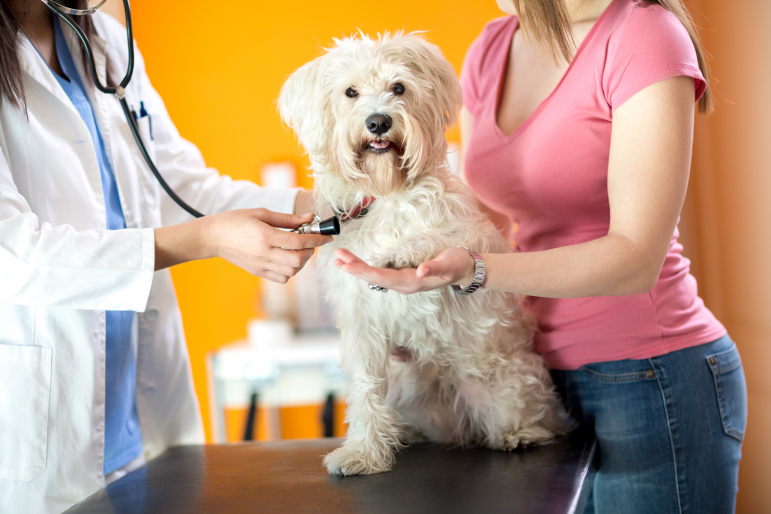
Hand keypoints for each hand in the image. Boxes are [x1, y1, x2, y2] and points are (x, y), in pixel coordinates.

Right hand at [210, 209, 331, 282]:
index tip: (327, 236)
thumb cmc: (235, 221)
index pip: (299, 241)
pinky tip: (288, 258)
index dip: (317, 239)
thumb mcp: (261, 213)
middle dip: (310, 251)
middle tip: (310, 242)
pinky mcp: (258, 272)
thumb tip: (309, 218)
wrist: (213, 237)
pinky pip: (282, 278)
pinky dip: (291, 271)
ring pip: (292, 272)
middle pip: (298, 260)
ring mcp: (261, 265)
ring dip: (302, 262)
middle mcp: (264, 254)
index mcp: (265, 236)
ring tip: (299, 250)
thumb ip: (288, 218)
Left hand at [332, 247, 475, 294]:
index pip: (381, 277)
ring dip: (357, 268)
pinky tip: (357, 265)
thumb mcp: (448, 264)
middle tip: (336, 258)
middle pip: (373, 278)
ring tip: (341, 260)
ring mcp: (403, 282)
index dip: (362, 271)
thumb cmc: (457, 264)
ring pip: (375, 277)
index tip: (346, 264)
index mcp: (411, 282)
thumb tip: (419, 273)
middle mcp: (403, 285)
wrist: (465, 270)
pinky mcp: (403, 277)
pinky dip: (366, 268)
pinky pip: (380, 274)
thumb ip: (434, 268)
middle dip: (354, 269)